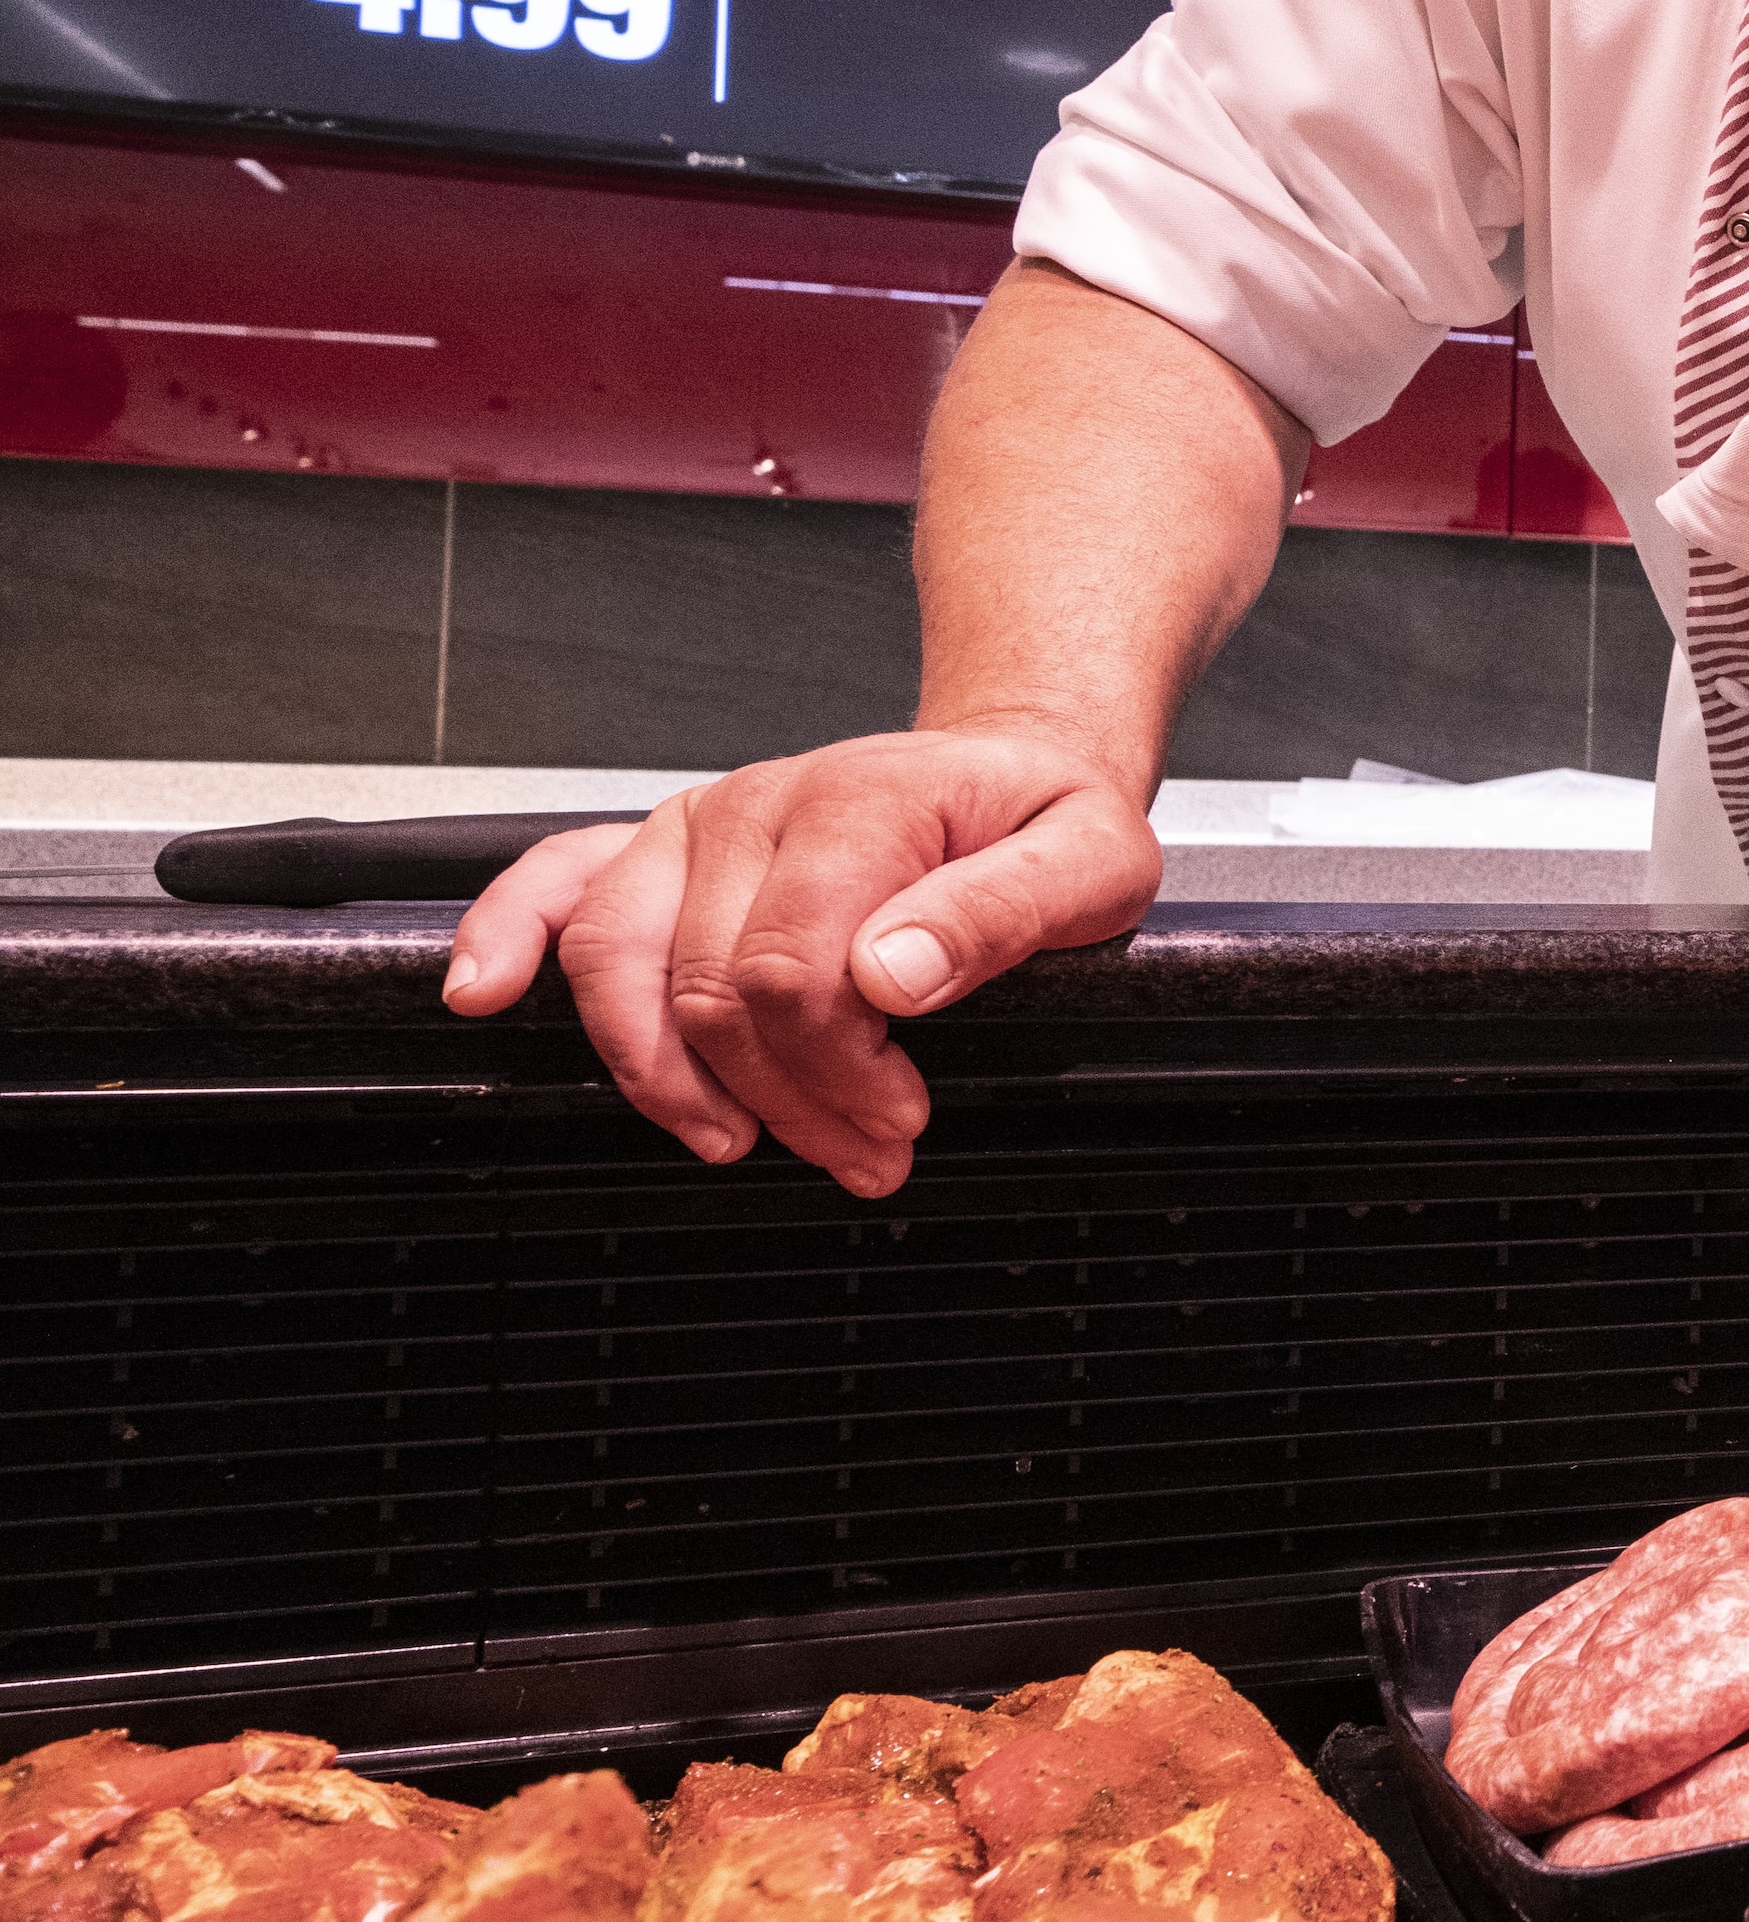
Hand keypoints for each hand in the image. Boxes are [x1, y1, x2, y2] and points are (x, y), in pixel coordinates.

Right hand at [438, 724, 1161, 1196]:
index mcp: (861, 804)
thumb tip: (894, 976)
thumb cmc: (1045, 823)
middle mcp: (760, 806)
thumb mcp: (1092, 862)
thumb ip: (1003, 915)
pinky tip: (484, 992)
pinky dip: (507, 933)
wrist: (1013, 770)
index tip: (900, 1119)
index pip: (795, 971)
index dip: (837, 1072)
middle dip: (783, 1099)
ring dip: (667, 1078)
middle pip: (711, 990)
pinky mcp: (663, 846)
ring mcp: (698, 824)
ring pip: (622, 965)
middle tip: (867, 1151)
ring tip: (738, 1140)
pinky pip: (558, 880)